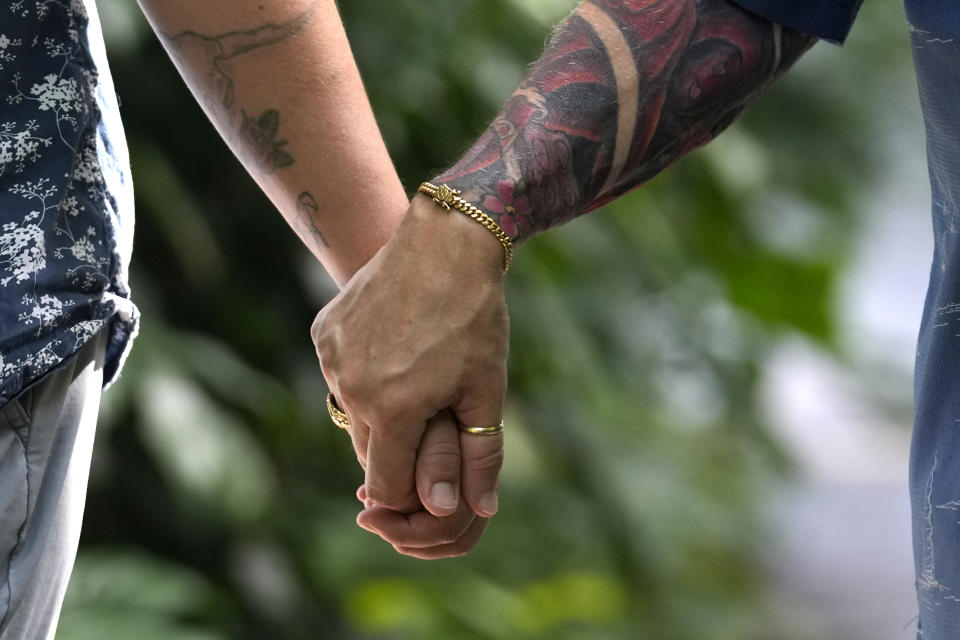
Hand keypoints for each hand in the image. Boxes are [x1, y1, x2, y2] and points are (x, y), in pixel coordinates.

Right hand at [312, 194, 507, 535]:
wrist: (444, 241)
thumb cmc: (474, 318)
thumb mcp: (487, 390)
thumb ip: (479, 457)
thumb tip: (476, 511)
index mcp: (393, 410)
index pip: (385, 488)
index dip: (411, 495)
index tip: (432, 479)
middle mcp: (352, 388)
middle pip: (369, 453)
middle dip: (401, 450)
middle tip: (434, 413)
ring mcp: (332, 358)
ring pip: (354, 413)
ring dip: (381, 412)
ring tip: (417, 374)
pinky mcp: (324, 332)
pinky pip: (341, 375)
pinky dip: (364, 375)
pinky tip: (394, 345)